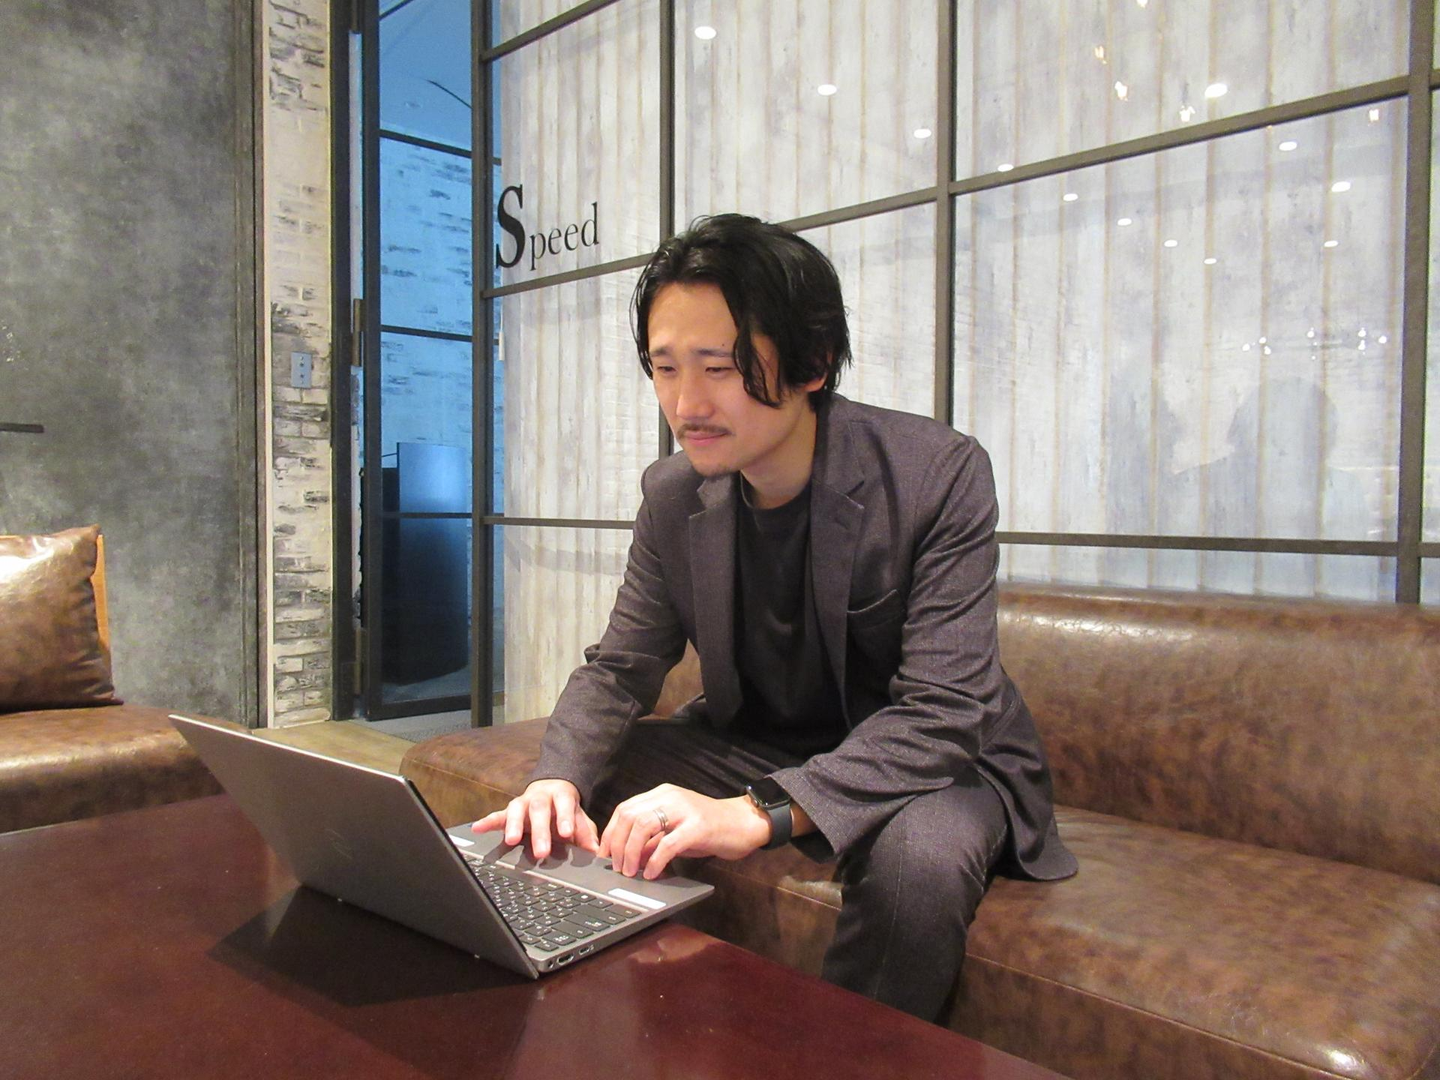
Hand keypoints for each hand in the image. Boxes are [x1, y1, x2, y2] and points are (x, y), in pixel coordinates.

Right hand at [471, 778, 599, 859]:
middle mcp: (540, 796)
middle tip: (541, 851)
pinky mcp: (509, 810)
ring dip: (513, 825)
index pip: (564, 805)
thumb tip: (595, 850)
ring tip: (510, 840)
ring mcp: (523, 802)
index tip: (566, 834)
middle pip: (539, 810)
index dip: (565, 818)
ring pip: (517, 809)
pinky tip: (477, 828)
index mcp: (561, 795)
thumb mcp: (579, 817)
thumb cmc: (565, 808)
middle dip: (539, 831)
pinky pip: (497, 815)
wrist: (552, 788)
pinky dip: (487, 821)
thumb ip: (586, 832)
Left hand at [599, 783, 771, 880]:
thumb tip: (627, 859)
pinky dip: (655, 861)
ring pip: (643, 826)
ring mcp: (685, 810)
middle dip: (617, 845)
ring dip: (631, 853)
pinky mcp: (698, 826)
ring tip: (631, 872)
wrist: (745, 823)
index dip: (610, 834)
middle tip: (617, 868)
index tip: (605, 856)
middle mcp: (670, 797)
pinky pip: (668, 844)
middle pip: (629, 816)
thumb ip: (651, 842)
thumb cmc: (709, 829)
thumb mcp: (675, 833)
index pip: (625, 809)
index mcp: (662, 795)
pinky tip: (653, 874)